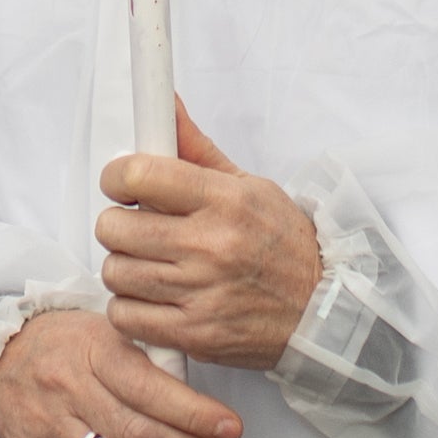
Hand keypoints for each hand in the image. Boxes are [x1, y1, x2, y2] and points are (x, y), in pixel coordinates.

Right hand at [0, 308, 245, 437]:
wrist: (0, 358)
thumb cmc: (66, 345)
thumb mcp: (107, 332)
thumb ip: (150, 362)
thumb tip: (203, 404)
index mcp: (93, 350)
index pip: (148, 388)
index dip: (192, 412)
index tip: (231, 430)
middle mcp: (71, 391)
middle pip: (139, 433)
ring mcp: (53, 431)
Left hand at [98, 110, 322, 372]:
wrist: (322, 310)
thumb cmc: (283, 244)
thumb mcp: (248, 185)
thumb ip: (196, 148)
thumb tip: (164, 103)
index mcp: (224, 200)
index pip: (138, 175)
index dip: (117, 176)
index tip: (122, 184)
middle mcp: (210, 245)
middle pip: (114, 226)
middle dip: (118, 223)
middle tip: (137, 228)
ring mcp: (201, 293)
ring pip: (115, 271)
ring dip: (124, 267)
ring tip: (148, 264)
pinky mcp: (195, 334)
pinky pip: (126, 316)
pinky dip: (130, 307)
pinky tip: (152, 298)